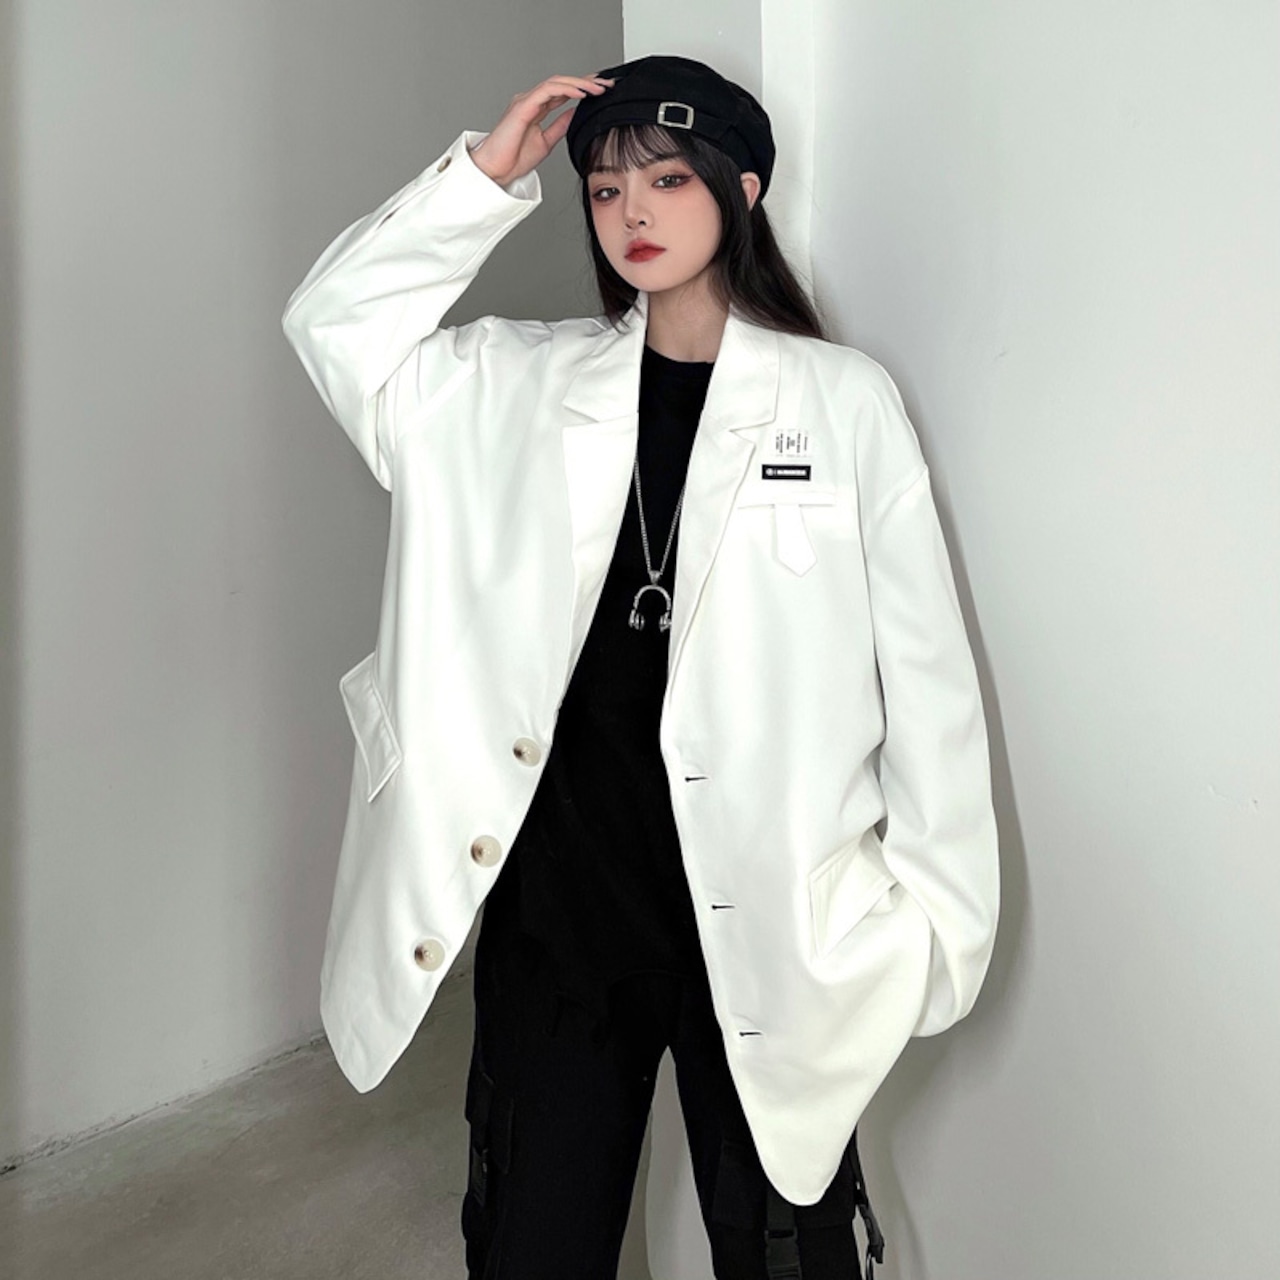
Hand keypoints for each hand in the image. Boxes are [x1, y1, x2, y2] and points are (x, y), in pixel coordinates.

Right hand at [468, 73, 614, 186]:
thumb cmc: (512, 159)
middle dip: (586, 82)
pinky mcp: (522, 105)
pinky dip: (566, 89)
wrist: (495, 170)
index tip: (603, 91)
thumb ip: (560, 126)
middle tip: (607, 84)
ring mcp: (526, 101)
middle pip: (563, 84)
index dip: (584, 89)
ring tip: (598, 88)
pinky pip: (548, 91)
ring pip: (557, 83)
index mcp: (536, 108)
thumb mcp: (546, 142)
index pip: (564, 92)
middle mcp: (531, 100)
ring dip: (580, 84)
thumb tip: (575, 115)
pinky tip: (581, 93)